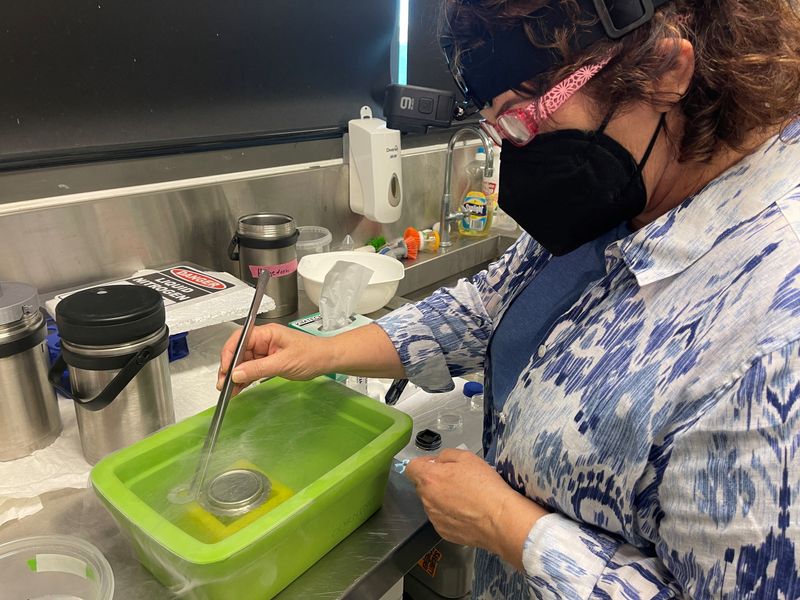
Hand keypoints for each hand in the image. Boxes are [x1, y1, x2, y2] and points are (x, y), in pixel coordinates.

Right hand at [217, 323, 333, 393]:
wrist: (326, 360)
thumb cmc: (311, 355)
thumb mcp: (283, 363)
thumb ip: (258, 368)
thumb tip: (236, 373)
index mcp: (266, 333)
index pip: (240, 339)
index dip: (229, 354)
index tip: (225, 370)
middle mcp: (263, 340)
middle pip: (238, 351)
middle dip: (230, 367)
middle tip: (223, 384)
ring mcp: (265, 351)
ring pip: (243, 362)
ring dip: (236, 375)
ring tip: (229, 390)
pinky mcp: (268, 361)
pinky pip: (252, 368)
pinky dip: (245, 378)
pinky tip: (239, 388)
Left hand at [405, 448, 546, 568]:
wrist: (499, 519)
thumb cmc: (485, 485)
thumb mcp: (467, 457)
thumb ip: (446, 455)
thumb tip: (437, 462)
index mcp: (429, 478)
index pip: (411, 468)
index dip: (423, 464)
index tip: (437, 465)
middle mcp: (426, 499)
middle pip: (422, 486)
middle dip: (434, 481)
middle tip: (456, 481)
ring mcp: (434, 518)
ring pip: (431, 503)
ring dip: (441, 499)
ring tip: (464, 499)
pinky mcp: (443, 532)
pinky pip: (441, 519)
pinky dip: (449, 515)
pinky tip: (466, 513)